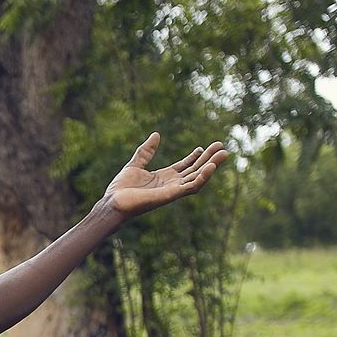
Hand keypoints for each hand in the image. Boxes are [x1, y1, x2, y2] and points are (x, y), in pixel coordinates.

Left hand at [101, 133, 229, 219]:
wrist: (113, 202)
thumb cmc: (121, 188)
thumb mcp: (135, 164)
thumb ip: (146, 151)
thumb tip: (156, 134)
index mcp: (163, 177)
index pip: (184, 166)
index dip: (195, 157)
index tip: (204, 147)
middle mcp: (171, 184)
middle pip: (195, 170)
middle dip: (209, 159)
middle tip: (222, 147)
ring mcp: (173, 190)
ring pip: (197, 178)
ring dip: (211, 166)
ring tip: (223, 154)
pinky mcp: (171, 195)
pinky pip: (191, 187)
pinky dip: (202, 178)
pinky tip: (211, 167)